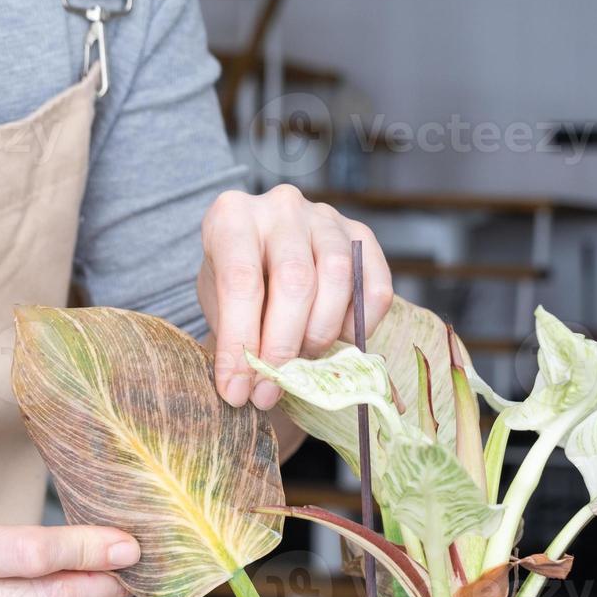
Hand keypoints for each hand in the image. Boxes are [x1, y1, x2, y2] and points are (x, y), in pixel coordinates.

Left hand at [198, 184, 393, 410]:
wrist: (265, 257)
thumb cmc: (238, 286)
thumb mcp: (220, 306)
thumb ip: (236, 339)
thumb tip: (247, 390)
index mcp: (232, 216)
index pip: (241, 282)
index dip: (241, 343)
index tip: (237, 390)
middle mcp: (281, 207)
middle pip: (295, 281)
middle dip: (283, 347)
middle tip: (272, 388)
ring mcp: (325, 217)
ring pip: (337, 278)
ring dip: (321, 334)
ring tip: (304, 358)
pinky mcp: (361, 235)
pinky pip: (375, 287)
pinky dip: (361, 325)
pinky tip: (338, 338)